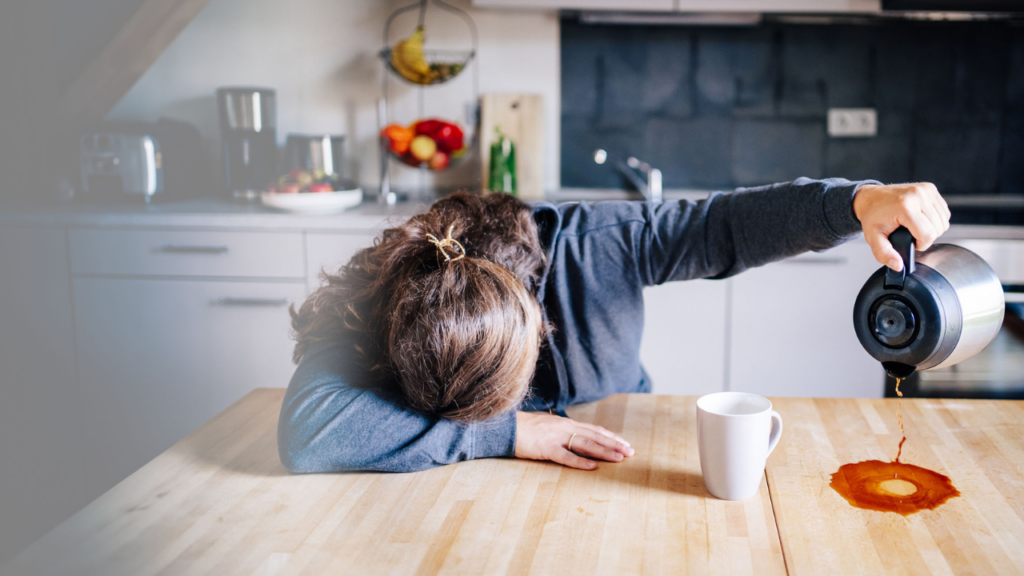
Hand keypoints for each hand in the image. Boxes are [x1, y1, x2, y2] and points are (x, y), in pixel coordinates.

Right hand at [514, 411, 634, 469]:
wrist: (505, 427)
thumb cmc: (525, 429)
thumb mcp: (547, 426)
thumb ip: (562, 431)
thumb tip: (576, 437)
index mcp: (566, 423)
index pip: (594, 429)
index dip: (611, 436)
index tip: (625, 443)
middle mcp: (565, 427)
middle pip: (595, 436)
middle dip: (614, 444)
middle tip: (631, 452)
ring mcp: (556, 437)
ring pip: (586, 444)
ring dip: (604, 451)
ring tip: (619, 458)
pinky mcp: (546, 448)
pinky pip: (566, 456)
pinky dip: (581, 462)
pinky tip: (593, 467)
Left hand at [853, 182, 950, 270]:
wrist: (870, 197)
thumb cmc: (872, 216)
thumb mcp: (873, 238)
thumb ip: (884, 254)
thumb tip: (898, 266)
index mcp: (905, 207)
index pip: (928, 234)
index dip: (921, 244)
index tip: (911, 241)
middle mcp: (918, 195)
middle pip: (938, 228)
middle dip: (926, 237)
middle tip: (910, 234)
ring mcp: (926, 190)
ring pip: (943, 220)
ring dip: (932, 228)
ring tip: (915, 227)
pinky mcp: (930, 188)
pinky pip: (943, 211)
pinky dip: (935, 219)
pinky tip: (921, 218)